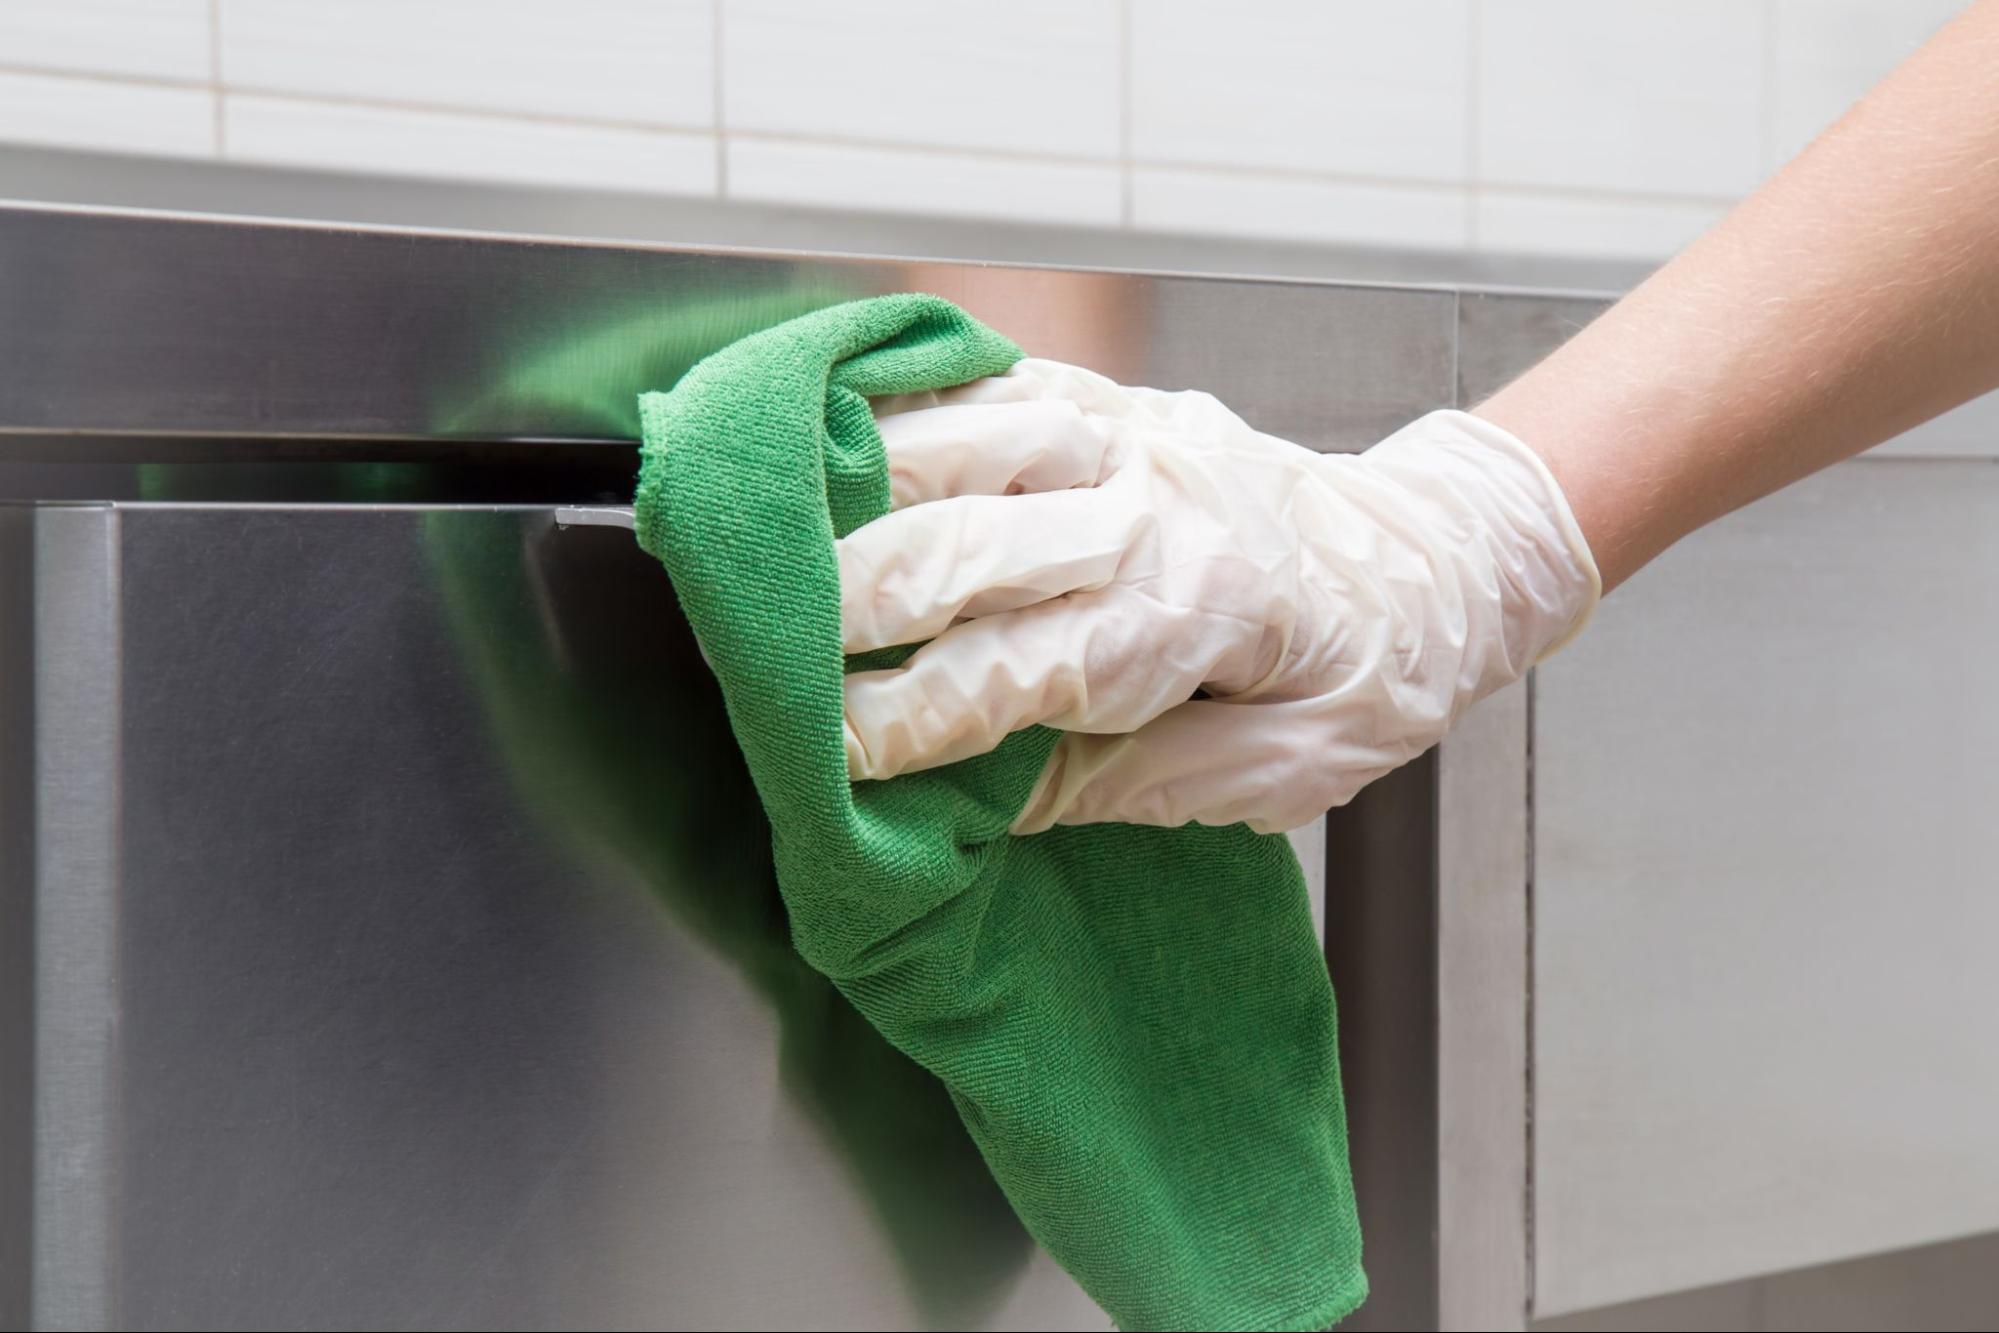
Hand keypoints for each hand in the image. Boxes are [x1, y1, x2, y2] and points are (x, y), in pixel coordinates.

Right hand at [840, 358, 1598, 833]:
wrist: (1436, 560)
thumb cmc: (1365, 681)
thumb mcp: (1276, 774)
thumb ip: (1128, 780)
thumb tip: (982, 799)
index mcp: (1210, 611)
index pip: (1028, 669)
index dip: (914, 718)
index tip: (828, 754)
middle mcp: (1163, 503)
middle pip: (974, 542)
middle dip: (855, 601)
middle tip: (765, 647)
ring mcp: (1138, 436)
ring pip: (974, 438)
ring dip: (864, 484)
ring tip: (775, 525)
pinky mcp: (1120, 403)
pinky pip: (999, 379)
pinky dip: (911, 400)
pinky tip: (841, 423)